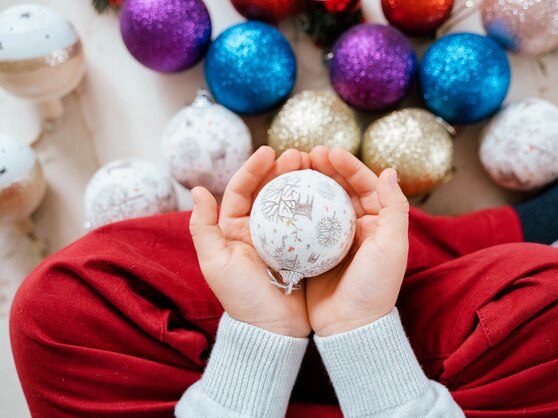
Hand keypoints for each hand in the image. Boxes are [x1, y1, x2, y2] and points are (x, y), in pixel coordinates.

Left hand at [189, 146, 311, 337]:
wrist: (273, 329)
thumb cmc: (242, 298)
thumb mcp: (215, 263)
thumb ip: (203, 228)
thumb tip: (199, 190)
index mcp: (235, 228)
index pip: (242, 189)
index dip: (254, 168)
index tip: (271, 151)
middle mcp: (258, 229)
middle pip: (269, 190)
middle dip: (283, 169)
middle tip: (300, 156)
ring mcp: (282, 237)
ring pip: (291, 201)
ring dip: (301, 182)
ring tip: (316, 166)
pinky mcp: (303, 248)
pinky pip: (309, 220)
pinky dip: (317, 204)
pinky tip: (328, 192)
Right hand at [306, 147, 409, 335]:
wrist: (351, 326)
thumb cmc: (375, 286)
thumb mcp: (392, 246)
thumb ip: (394, 208)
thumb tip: (390, 170)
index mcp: (378, 223)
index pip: (365, 185)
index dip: (349, 166)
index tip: (329, 152)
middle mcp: (357, 227)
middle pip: (341, 189)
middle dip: (326, 169)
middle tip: (307, 155)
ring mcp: (334, 239)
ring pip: (321, 203)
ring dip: (309, 184)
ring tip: (293, 169)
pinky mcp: (315, 252)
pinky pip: (305, 224)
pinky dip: (296, 209)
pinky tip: (282, 197)